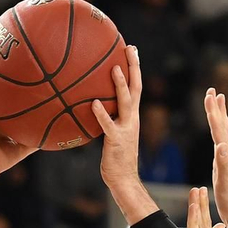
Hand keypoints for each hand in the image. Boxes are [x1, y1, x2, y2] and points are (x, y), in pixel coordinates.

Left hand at [92, 46, 140, 188]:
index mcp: (132, 116)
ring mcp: (126, 129)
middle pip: (136, 88)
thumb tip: (92, 104)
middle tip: (130, 48)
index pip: (136, 87)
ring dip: (121, 85)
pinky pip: (108, 124)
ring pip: (126, 102)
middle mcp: (132, 119)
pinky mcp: (116, 140)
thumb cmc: (115, 158)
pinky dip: (102, 113)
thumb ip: (107, 118)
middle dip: (134, 67)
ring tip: (114, 67)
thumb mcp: (112, 133)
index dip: (134, 68)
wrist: (124, 179)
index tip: (131, 49)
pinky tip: (93, 103)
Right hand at [205, 90, 227, 227]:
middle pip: (221, 128)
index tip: (210, 95)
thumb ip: (224, 164)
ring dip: (221, 119)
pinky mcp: (227, 170)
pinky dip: (225, 137)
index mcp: (226, 157)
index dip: (213, 113)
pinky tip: (224, 137)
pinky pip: (225, 147)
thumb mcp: (225, 183)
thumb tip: (222, 146)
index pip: (218, 130)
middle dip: (216, 110)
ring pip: (223, 135)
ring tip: (221, 104)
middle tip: (214, 91)